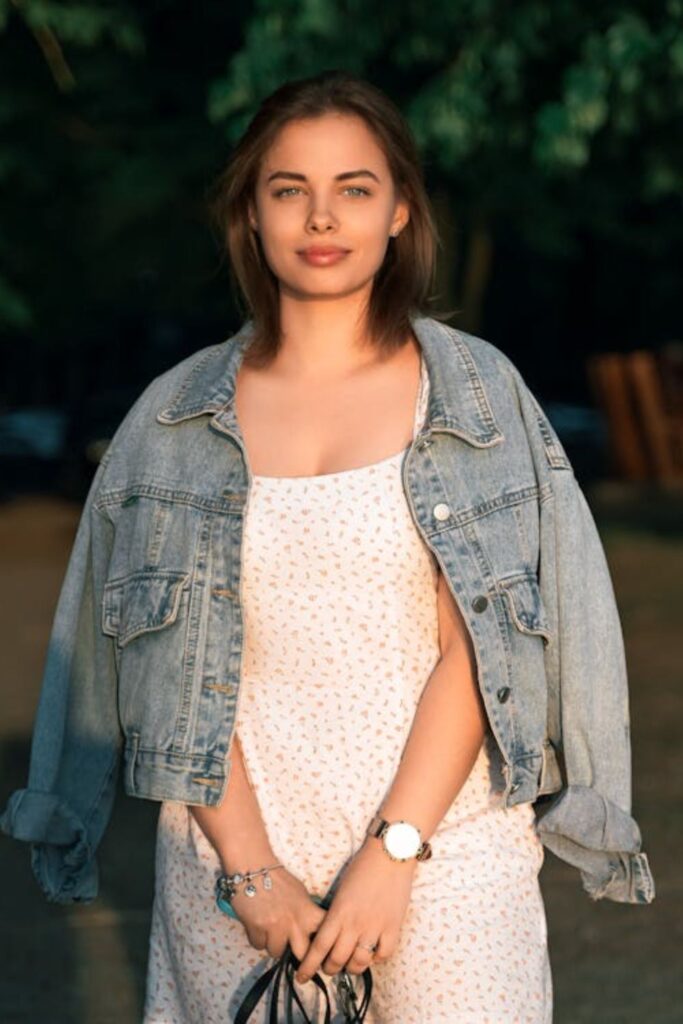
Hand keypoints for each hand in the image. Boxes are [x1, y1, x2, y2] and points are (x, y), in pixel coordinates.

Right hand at [228, 865, 326, 962]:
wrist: (253, 868)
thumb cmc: (277, 880)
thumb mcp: (299, 894)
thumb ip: (306, 913)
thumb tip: (310, 931)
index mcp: (307, 911)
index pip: (324, 933)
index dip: (323, 944)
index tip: (322, 950)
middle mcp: (294, 922)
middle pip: (302, 954)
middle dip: (297, 954)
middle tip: (292, 948)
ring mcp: (275, 927)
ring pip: (276, 952)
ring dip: (272, 944)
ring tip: (269, 929)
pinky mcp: (257, 929)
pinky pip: (258, 946)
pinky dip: (257, 938)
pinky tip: (256, 925)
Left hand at [294, 838, 416, 983]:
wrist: (390, 853)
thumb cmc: (363, 867)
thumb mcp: (341, 890)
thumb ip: (336, 914)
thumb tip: (330, 933)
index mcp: (338, 913)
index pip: (319, 947)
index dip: (309, 966)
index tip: (302, 976)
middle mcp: (355, 924)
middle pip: (337, 960)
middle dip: (330, 969)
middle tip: (328, 968)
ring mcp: (375, 927)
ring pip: (360, 962)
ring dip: (352, 967)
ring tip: (350, 964)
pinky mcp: (393, 927)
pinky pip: (383, 955)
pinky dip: (376, 959)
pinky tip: (373, 954)